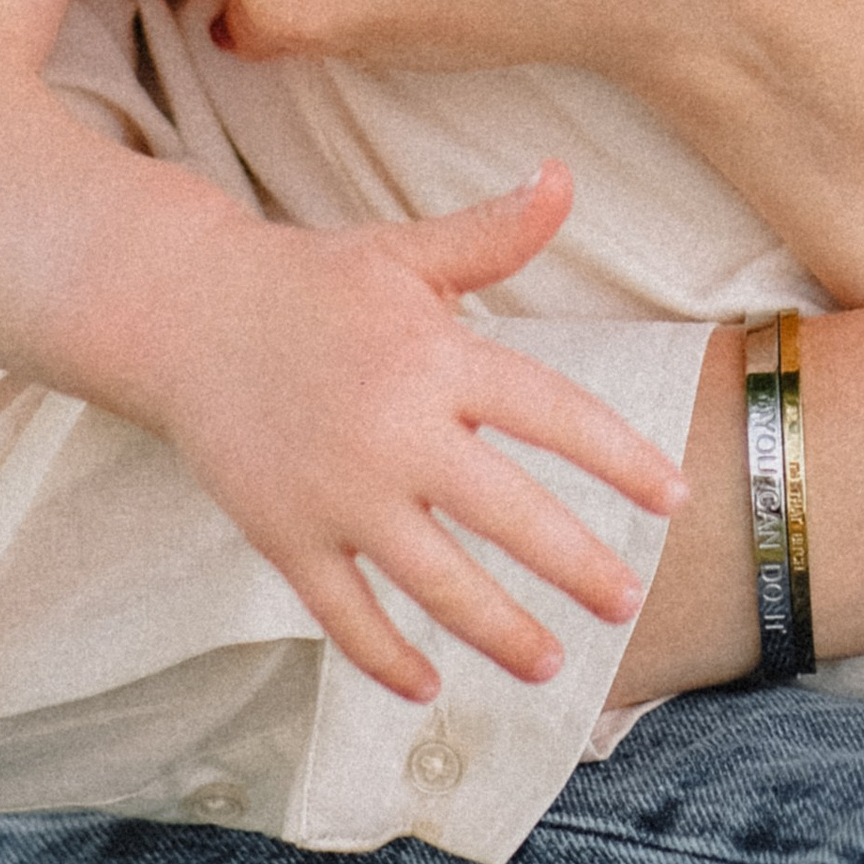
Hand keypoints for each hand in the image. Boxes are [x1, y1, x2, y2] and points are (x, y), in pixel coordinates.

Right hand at [133, 163, 688, 699]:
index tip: (677, 496)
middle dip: (578, 566)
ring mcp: (337, 494)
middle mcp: (394, 432)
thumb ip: (493, 234)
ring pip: (435, 582)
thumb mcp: (406, 252)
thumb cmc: (315, 283)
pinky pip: (344, 615)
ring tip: (552, 663)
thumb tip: (564, 175)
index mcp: (438, 359)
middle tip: (629, 602)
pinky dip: (385, 657)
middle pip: (508, 515)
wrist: (186, 315)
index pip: (555, 414)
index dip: (622, 458)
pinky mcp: (284, 536)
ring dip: (499, 631)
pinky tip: (428, 688)